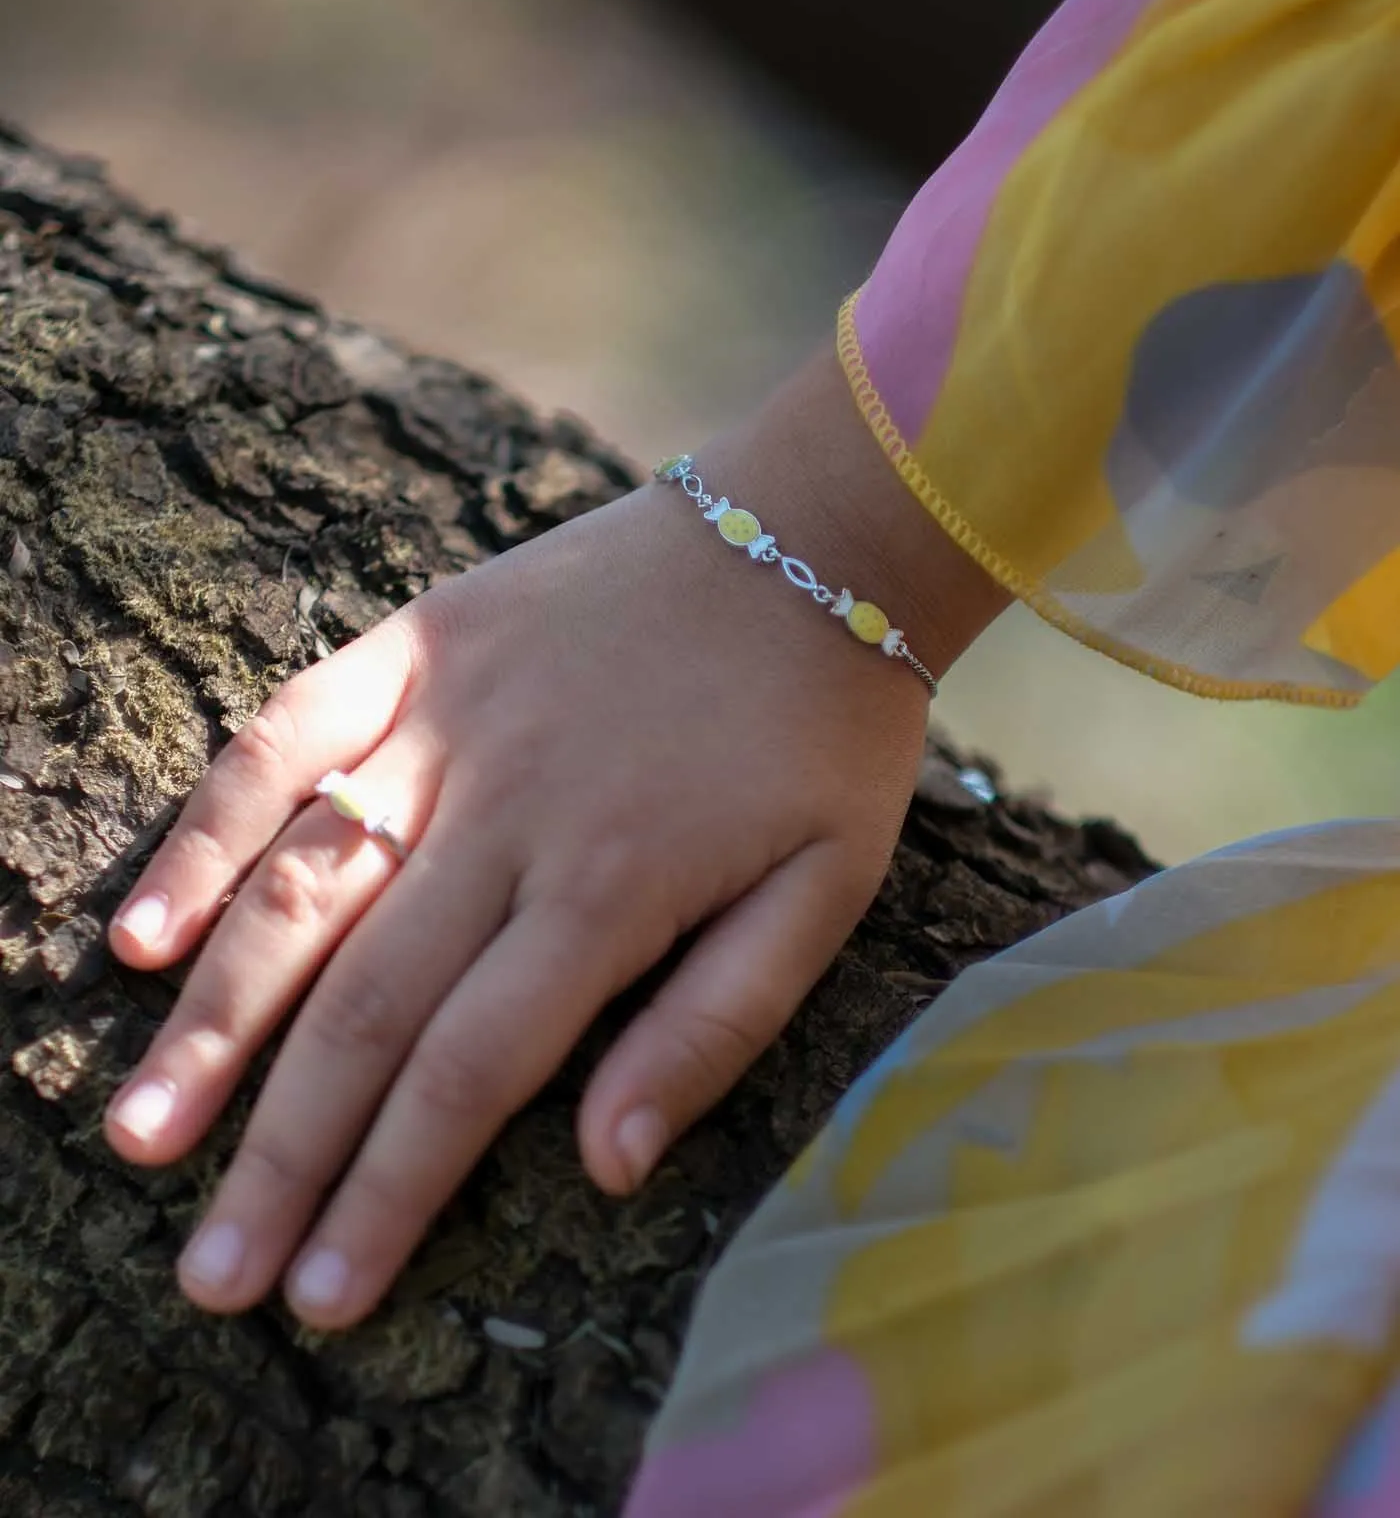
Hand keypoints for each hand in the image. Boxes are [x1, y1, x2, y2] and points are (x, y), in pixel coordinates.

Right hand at [103, 350, 1006, 1328]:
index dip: (389, 1195)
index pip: (470, 1074)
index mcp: (611, 887)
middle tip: (212, 1274)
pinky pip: (286, 734)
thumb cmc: (824, 731)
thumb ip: (715, 1028)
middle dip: (283, 1154)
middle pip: (370, 1007)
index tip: (323, 1299)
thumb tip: (606, 1167)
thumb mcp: (828, 891)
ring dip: (217, 1018)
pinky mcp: (418, 645)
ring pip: (304, 886)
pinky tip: (146, 928)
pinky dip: (209, 829)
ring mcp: (448, 719)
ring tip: (143, 1130)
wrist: (809, 535)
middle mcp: (508, 812)